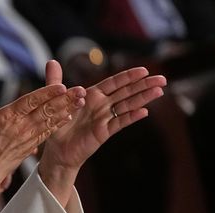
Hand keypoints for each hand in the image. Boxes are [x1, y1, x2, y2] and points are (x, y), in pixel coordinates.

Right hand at [0, 82, 85, 212]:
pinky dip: (58, 124)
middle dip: (64, 100)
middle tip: (82, 89)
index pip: (29, 102)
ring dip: (66, 109)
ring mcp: (26, 138)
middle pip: (45, 110)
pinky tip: (70, 116)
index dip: (45, 94)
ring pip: (49, 121)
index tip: (61, 85)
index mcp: (5, 118)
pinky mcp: (29, 147)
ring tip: (81, 100)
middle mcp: (19, 127)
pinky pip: (47, 133)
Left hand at [39, 61, 166, 204]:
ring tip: (159, 91)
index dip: (128, 76)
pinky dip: (131, 117)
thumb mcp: (54, 100)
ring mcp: (105, 118)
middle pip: (126, 92)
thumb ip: (54, 80)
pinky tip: (144, 112)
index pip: (114, 83)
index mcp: (92, 95)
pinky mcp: (104, 132)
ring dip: (143, 98)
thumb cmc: (57, 124)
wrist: (57, 150)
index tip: (143, 70)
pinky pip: (119, 123)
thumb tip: (51, 60)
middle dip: (144, 85)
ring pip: (127, 106)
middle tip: (162, 79)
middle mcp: (102, 105)